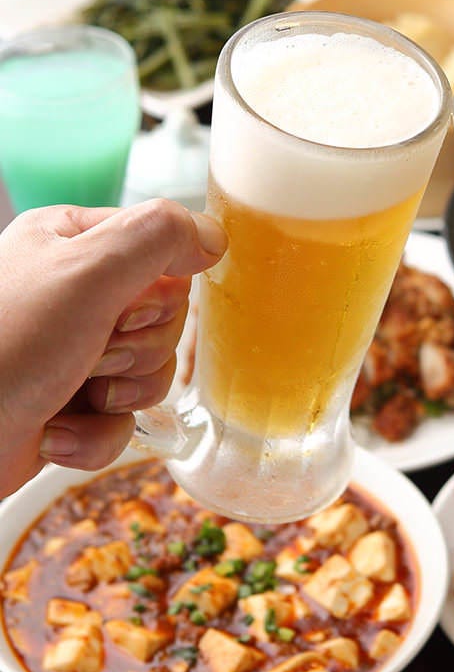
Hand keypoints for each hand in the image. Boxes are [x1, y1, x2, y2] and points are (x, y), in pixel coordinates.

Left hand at [0, 200, 226, 496]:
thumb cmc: (4, 348)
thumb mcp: (87, 274)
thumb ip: (158, 239)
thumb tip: (215, 235)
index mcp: (73, 243)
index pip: (164, 255)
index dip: (160, 294)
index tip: (125, 311)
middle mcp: (74, 294)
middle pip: (166, 319)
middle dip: (140, 350)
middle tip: (95, 355)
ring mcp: (72, 352)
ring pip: (152, 372)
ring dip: (124, 395)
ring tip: (76, 396)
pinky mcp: (70, 406)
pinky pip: (123, 421)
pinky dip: (97, 435)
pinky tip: (57, 432)